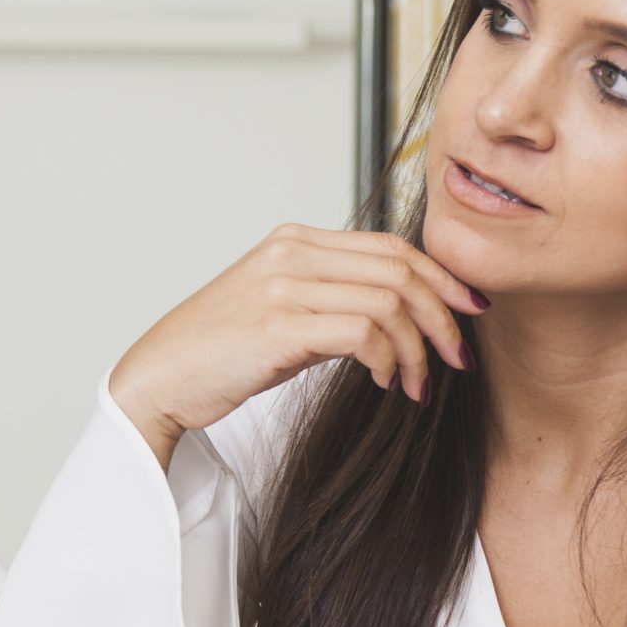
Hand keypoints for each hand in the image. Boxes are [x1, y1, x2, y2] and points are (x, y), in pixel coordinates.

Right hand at [107, 224, 484, 465]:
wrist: (158, 379)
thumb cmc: (218, 354)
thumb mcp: (282, 315)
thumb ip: (332, 304)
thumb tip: (393, 321)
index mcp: (293, 241)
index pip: (392, 246)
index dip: (442, 277)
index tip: (469, 311)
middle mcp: (290, 253)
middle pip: (401, 268)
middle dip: (444, 316)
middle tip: (458, 359)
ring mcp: (283, 285)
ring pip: (390, 301)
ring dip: (418, 348)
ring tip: (416, 385)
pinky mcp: (277, 325)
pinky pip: (363, 332)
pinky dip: (388, 359)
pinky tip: (385, 383)